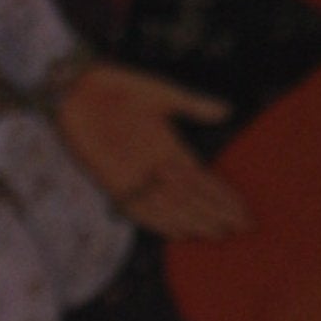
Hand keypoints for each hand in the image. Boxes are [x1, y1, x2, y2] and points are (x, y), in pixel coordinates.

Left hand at [51, 59, 247, 237]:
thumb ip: (193, 106)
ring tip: (216, 234)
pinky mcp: (110, 180)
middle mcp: (153, 167)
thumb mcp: (161, 94)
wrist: (76, 87)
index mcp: (168, 147)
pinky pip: (137, 207)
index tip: (245, 209)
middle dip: (217, 212)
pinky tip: (176, 232)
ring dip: (193, 220)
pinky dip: (156, 220)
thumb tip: (227, 111)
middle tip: (242, 230)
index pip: (204, 179)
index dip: (224, 195)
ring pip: (170, 206)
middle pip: (192, 197)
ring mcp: (134, 175)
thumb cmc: (117, 85)